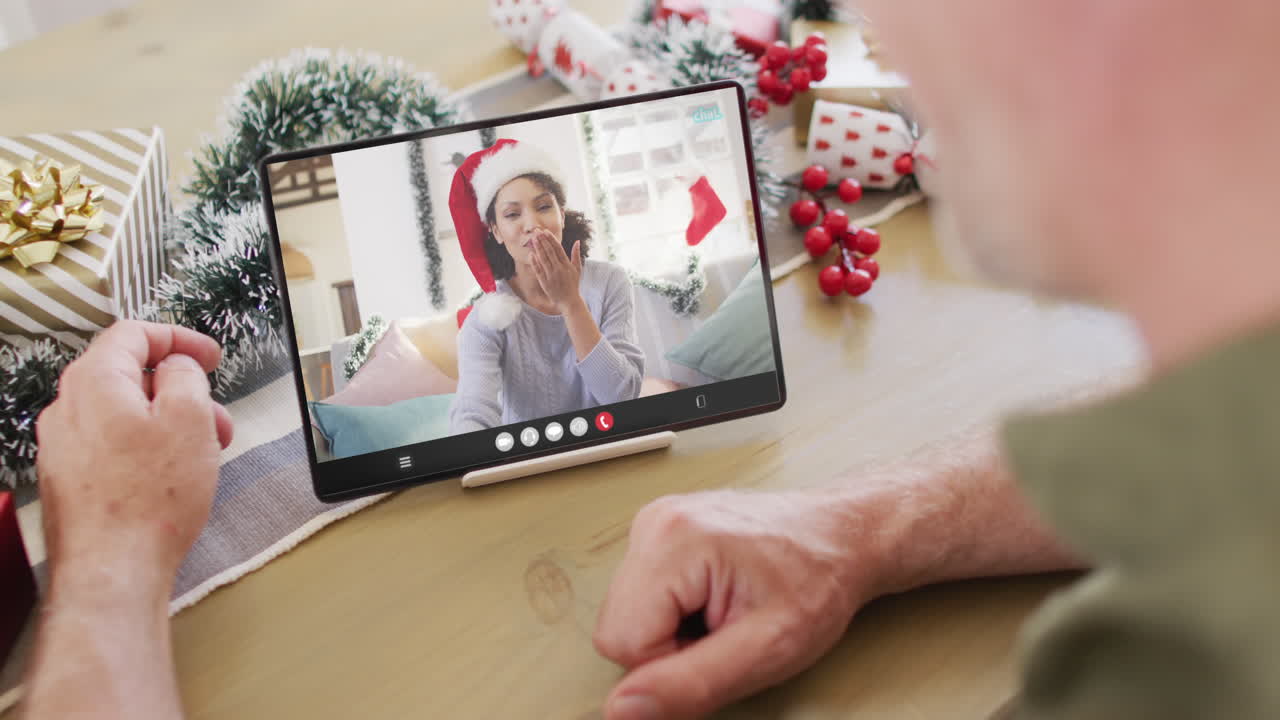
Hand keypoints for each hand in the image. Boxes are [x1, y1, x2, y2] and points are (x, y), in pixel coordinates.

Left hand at [36, 321, 232, 587]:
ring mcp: (62, 446)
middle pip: (128, 376)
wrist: (112, 568)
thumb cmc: (150, 499)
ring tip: (203, 454)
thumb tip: (177, 367)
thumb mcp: (190, 417)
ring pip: (122, 414)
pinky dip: (145, 448)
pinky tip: (172, 477)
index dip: (179, 338)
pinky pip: (111, 445)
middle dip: (180, 391)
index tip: (209, 355)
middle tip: (216, 415)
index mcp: (94, 381)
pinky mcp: (68, 479)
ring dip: (167, 423)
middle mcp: (67, 409)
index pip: (133, 334)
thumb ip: (185, 374)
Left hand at [529, 228, 583, 312]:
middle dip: (542, 240)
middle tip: (536, 231)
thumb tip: (577, 241)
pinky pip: (538, 270)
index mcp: (567, 264)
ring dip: (538, 248)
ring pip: (543, 259)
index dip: (551, 239)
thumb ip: (576, 255)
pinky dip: (534, 262)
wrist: (569, 301)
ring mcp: (551, 275)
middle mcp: (559, 269)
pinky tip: (531, 254)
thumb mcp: (577, 269)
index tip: (545, 231)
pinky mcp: (545, 282)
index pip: (558, 248)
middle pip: (549, 251)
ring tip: (533, 239)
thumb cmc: (573, 284)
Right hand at [594, 490, 879, 719]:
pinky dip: (675, 610)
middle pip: (617, 627)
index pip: (621, 643)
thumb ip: (689, 685)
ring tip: (724, 611)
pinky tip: (716, 598)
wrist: (842, 537)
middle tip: (726, 630)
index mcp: (674, 540)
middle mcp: (655, 522)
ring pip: (627, 614)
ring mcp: (655, 522)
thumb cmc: (818, 580)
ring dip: (673, 630)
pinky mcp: (661, 531)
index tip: (722, 646)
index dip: (672, 666)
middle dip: (670, 647)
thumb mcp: (766, 650)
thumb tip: (622, 709)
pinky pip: (641, 596)